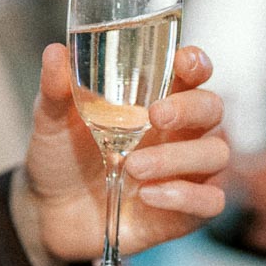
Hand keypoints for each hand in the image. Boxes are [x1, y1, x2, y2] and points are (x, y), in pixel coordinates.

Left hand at [24, 44, 228, 261]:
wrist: (50, 212)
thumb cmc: (61, 157)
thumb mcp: (52, 120)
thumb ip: (56, 88)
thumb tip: (55, 53)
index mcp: (156, 98)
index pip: (193, 72)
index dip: (196, 63)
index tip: (184, 62)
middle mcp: (180, 131)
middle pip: (213, 107)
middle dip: (189, 108)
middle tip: (156, 116)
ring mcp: (187, 170)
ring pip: (216, 153)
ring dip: (176, 158)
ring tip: (133, 167)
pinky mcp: (187, 209)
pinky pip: (211, 200)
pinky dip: (184, 196)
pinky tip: (148, 196)